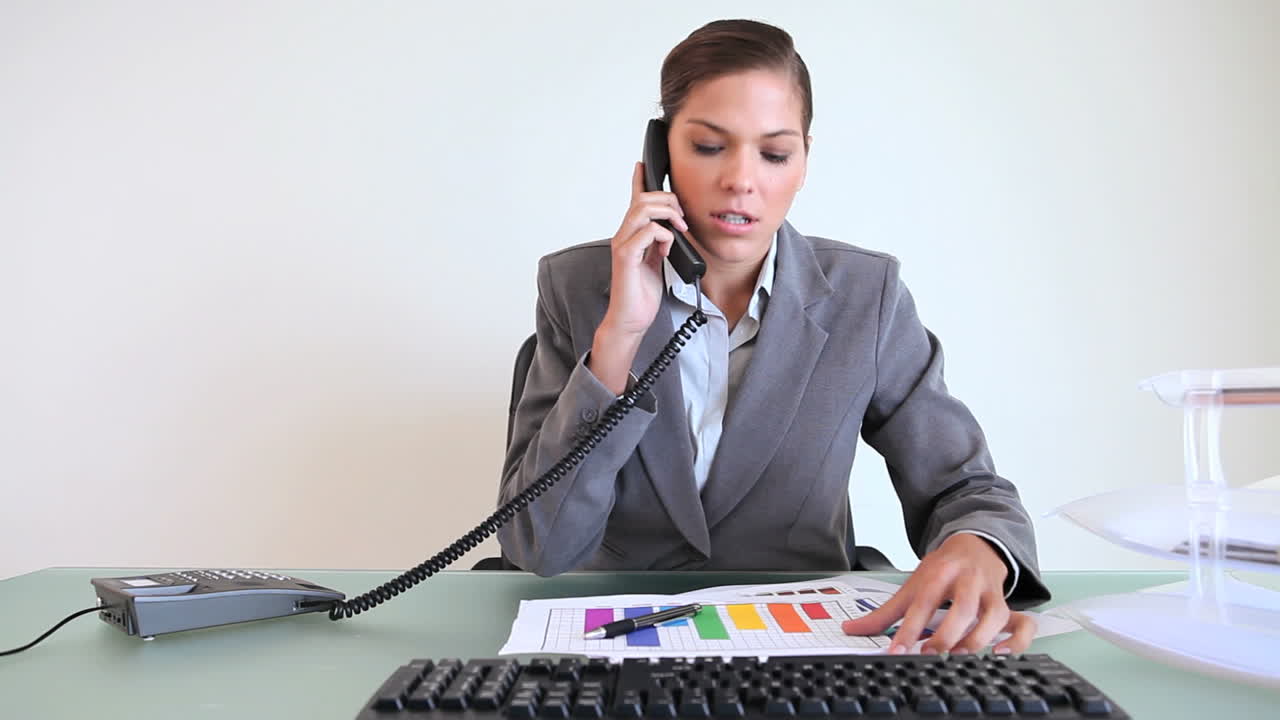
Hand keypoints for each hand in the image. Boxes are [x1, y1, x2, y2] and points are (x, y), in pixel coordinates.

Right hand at [589, 162, 696, 392]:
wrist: (631, 320)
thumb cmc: (641, 295)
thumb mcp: (656, 263)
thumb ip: (660, 245)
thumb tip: (671, 231)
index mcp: (632, 235)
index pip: (633, 201)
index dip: (638, 181)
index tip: (642, 164)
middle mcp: (624, 236)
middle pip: (643, 199)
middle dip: (668, 201)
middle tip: (683, 219)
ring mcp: (623, 245)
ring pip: (642, 210)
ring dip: (667, 214)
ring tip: (679, 229)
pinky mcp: (625, 258)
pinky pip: (645, 233)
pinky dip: (663, 235)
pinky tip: (668, 248)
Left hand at [841, 533, 1035, 654]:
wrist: (975, 545)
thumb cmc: (942, 570)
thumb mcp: (911, 586)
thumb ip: (884, 613)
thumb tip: (850, 630)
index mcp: (938, 574)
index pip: (922, 603)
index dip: (909, 630)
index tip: (897, 652)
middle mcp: (966, 581)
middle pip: (960, 609)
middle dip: (945, 636)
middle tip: (929, 656)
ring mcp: (990, 593)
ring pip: (991, 617)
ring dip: (975, 641)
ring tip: (956, 659)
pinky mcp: (1007, 605)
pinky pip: (1022, 625)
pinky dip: (1015, 643)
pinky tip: (998, 655)